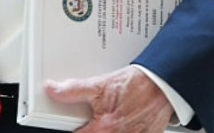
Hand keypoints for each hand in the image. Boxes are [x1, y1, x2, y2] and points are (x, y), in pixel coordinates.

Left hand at [45, 66, 173, 132]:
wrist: (161, 85)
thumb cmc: (134, 85)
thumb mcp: (99, 85)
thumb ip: (73, 90)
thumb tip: (52, 90)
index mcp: (104, 128)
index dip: (73, 131)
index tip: (72, 126)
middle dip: (91, 129)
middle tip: (94, 118)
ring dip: (106, 129)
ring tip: (107, 120)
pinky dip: (122, 129)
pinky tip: (121, 122)